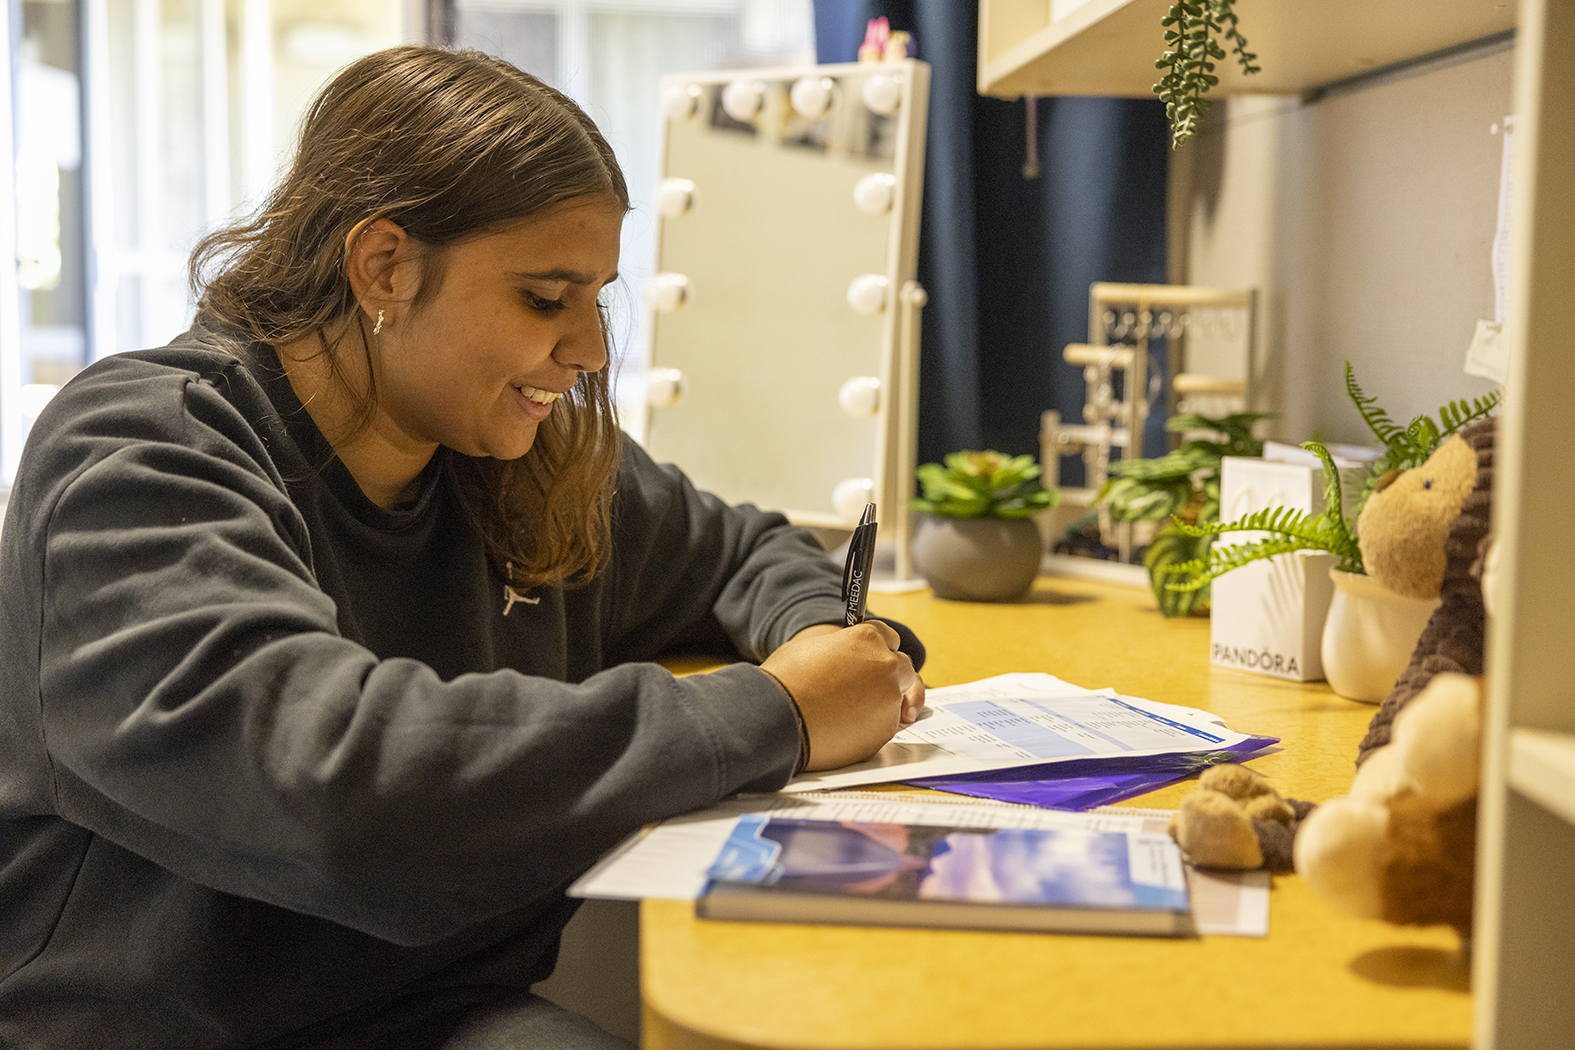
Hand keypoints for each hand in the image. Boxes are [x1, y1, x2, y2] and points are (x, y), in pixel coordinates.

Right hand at [762, 622, 920, 770]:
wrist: (776, 718)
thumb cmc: (785, 680)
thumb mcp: (811, 647)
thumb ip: (841, 649)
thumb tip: (843, 657)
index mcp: (868, 638)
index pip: (890, 638)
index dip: (879, 648)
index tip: (874, 656)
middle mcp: (886, 666)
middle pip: (903, 668)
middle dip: (888, 675)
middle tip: (866, 685)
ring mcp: (889, 700)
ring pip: (896, 700)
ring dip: (879, 703)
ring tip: (847, 710)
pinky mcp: (885, 731)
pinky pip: (883, 726)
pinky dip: (870, 727)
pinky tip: (844, 727)